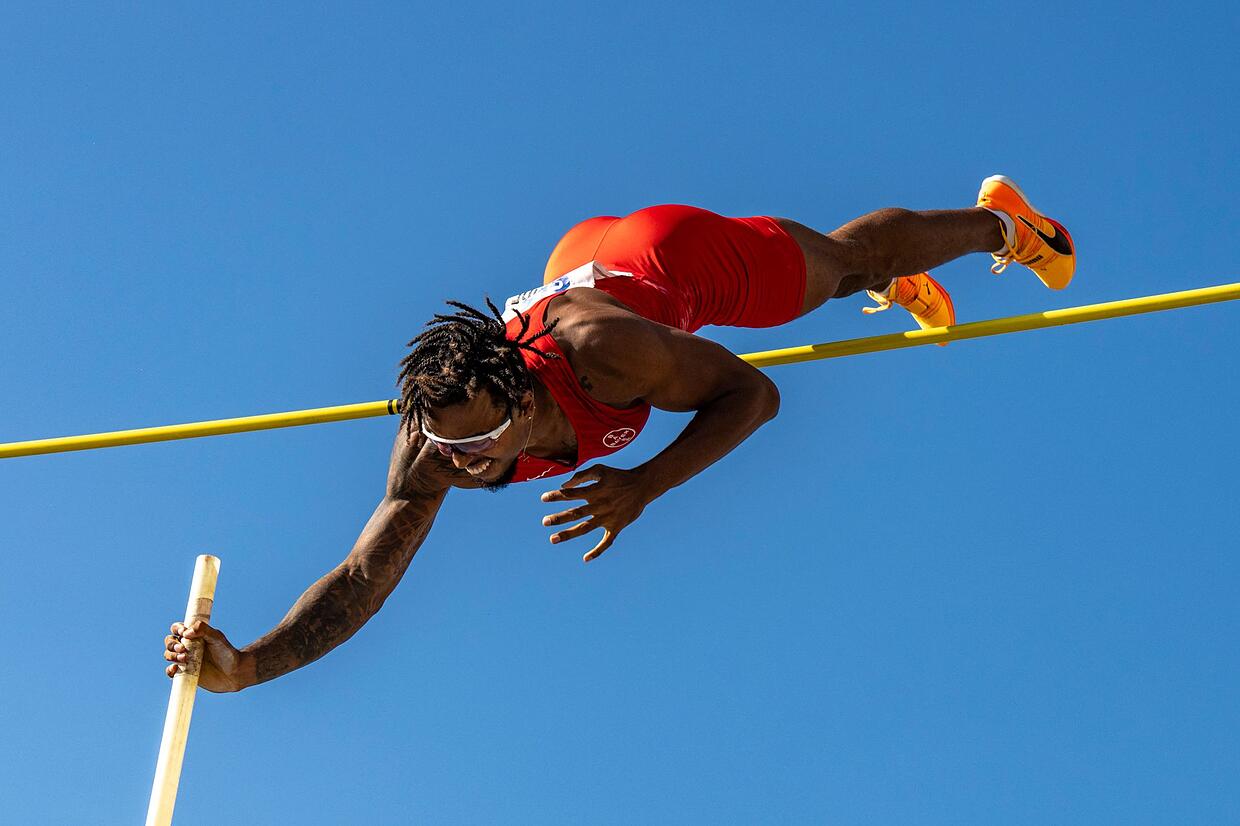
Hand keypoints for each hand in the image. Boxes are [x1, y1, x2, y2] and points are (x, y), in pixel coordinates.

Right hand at [163, 620, 253, 692]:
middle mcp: (187, 647)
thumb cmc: (226, 653)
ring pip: (169, 655)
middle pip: (170, 642)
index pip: (178, 629)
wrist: (233, 673)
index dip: (177, 629)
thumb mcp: (218, 638)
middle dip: (172, 644)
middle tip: (183, 649)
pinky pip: (171, 672)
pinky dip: (169, 670)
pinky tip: (175, 669)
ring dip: (172, 655)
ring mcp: (185, 660)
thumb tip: (186, 632)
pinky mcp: (184, 673)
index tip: (183, 632)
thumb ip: (204, 630)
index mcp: (194, 635)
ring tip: (184, 659)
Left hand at [540, 464, 658, 561]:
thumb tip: (564, 485)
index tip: (543, 498)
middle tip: (544, 522)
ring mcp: (608, 518)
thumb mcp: (600, 470)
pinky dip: (597, 551)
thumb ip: (582, 476)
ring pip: (586, 528)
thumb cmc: (618, 476)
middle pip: (576, 513)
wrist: (643, 486)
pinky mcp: (617, 527)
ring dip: (569, 534)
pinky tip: (585, 558)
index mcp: (596, 491)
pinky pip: (607, 542)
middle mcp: (600, 506)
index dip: (557, 495)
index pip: (572, 494)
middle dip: (559, 517)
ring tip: (552, 539)